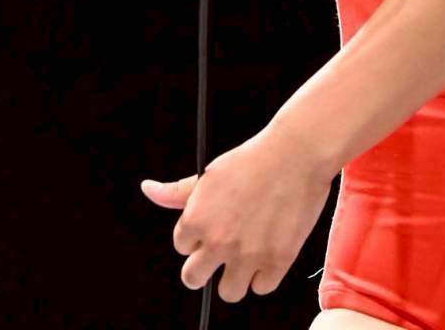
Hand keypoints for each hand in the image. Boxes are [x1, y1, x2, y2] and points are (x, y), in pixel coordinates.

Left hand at [140, 123, 333, 302]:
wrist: (297, 153)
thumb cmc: (254, 159)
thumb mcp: (209, 174)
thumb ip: (176, 192)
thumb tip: (148, 190)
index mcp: (196, 220)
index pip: (183, 247)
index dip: (199, 236)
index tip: (215, 224)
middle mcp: (218, 241)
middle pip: (194, 279)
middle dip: (206, 266)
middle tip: (225, 248)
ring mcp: (247, 255)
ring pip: (228, 292)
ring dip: (236, 276)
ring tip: (248, 253)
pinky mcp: (277, 261)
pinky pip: (261, 288)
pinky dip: (266, 274)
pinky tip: (269, 251)